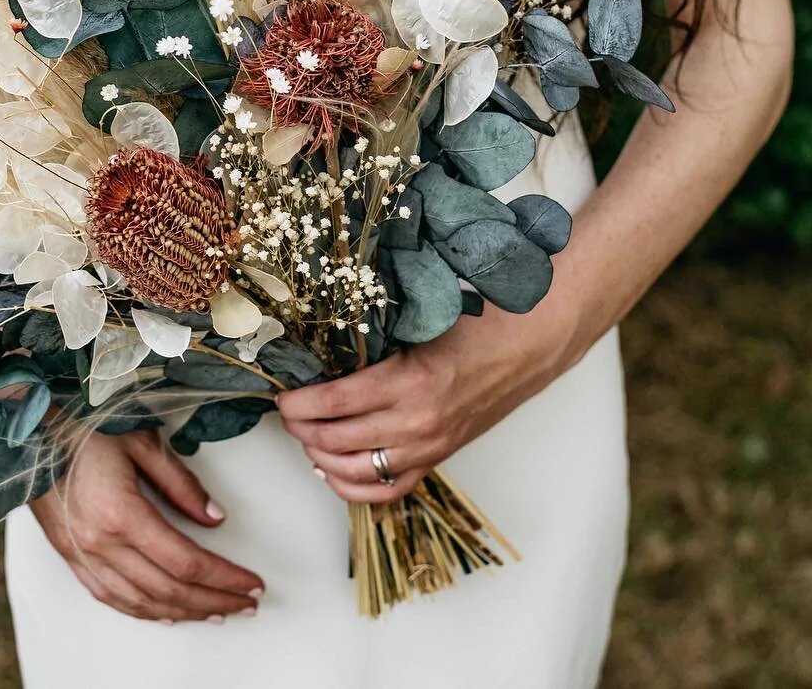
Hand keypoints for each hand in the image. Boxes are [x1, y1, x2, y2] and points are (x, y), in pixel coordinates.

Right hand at [30, 428, 264, 621]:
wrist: (29, 433)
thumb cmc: (84, 428)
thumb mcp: (141, 442)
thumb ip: (180, 482)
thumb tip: (215, 518)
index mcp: (121, 514)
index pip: (186, 562)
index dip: (224, 578)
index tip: (252, 584)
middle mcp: (101, 544)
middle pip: (169, 590)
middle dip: (215, 600)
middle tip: (246, 604)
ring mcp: (83, 556)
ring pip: (142, 602)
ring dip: (185, 613)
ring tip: (217, 611)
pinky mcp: (72, 557)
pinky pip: (112, 598)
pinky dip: (145, 611)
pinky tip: (167, 613)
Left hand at [275, 307, 575, 502]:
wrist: (528, 346)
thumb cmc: (476, 324)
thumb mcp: (415, 323)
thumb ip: (371, 341)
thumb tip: (318, 349)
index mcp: (408, 382)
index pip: (333, 403)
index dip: (298, 404)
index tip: (282, 396)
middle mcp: (416, 423)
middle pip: (336, 441)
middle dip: (301, 429)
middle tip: (287, 412)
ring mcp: (428, 447)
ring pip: (355, 471)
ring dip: (320, 457)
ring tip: (304, 436)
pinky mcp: (438, 458)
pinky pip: (388, 489)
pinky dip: (353, 486)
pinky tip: (332, 470)